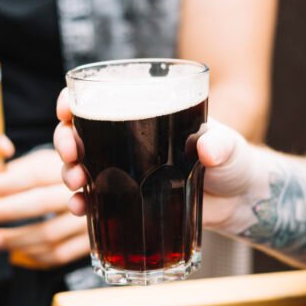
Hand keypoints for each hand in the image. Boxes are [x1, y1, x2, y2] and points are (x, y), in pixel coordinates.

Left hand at [0, 148, 89, 266]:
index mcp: (73, 164)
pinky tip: (20, 251)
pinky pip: (61, 254)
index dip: (8, 182)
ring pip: (50, 233)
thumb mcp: (48, 162)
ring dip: (18, 238)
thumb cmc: (65, 176)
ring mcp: (92, 218)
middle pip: (43, 202)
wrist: (111, 194)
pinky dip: (37, 255)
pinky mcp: (94, 242)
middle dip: (9, 210)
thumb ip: (21, 166)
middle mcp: (86, 190)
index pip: (36, 174)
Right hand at [54, 88, 259, 234]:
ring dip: (68, 172)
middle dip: (64, 140)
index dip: (74, 100)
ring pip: (81, 165)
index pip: (100, 97)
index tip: (66, 110)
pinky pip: (95, 199)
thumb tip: (208, 148)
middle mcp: (129, 139)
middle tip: (70, 153)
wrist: (241, 201)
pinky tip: (80, 208)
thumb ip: (221, 145)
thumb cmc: (235, 162)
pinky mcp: (129, 199)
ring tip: (75, 183)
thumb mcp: (230, 148)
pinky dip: (82, 203)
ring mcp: (126, 170)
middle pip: (79, 132)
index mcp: (147, 113)